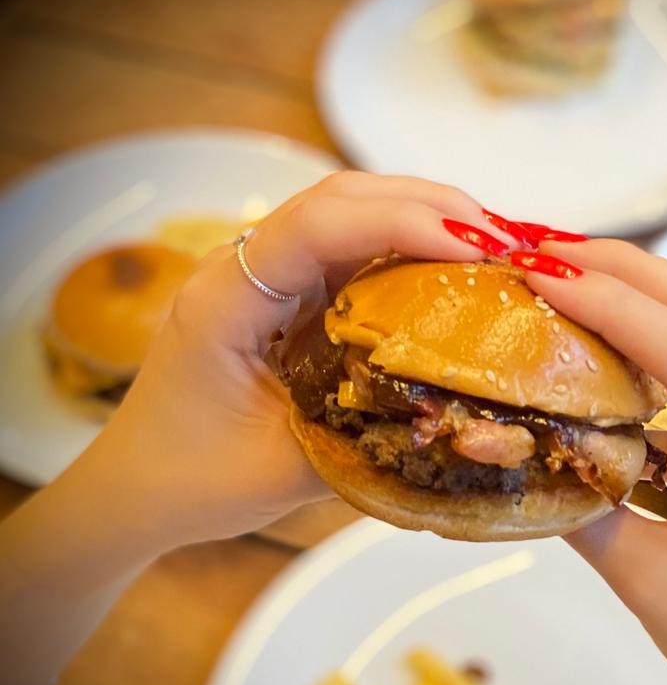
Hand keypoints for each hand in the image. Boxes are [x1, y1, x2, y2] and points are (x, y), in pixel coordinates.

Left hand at [0, 172, 515, 684]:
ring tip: (495, 246)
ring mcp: (263, 274)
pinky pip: (351, 249)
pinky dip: (408, 248)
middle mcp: (241, 268)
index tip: (478, 248)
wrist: (139, 487)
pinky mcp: (285, 292)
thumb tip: (462, 418)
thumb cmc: (195, 482)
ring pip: (350, 212)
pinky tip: (453, 269)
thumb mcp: (289, 470)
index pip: (319, 224)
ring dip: (425, 217)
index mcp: (225, 301)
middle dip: (430, 205)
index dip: (405, 221)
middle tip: (507, 241)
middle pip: (341, 197)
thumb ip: (372, 435)